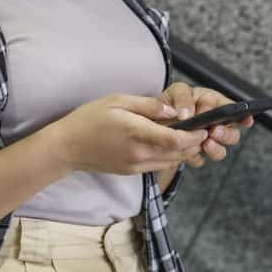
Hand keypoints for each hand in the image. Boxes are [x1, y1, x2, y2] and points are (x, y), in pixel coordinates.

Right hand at [51, 93, 207, 174]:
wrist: (66, 147)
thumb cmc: (89, 118)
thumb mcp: (118, 100)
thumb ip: (148, 105)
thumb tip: (173, 111)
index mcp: (136, 133)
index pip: (175, 140)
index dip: (194, 135)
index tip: (204, 126)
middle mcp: (139, 154)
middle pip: (178, 153)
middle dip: (194, 143)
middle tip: (204, 129)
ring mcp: (136, 166)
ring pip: (171, 161)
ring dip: (184, 150)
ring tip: (190, 135)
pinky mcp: (132, 171)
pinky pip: (159, 165)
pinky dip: (170, 156)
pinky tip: (170, 143)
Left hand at [160, 82, 253, 166]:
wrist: (156, 120)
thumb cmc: (172, 102)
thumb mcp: (177, 92)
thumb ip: (183, 99)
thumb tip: (187, 114)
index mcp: (215, 104)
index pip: (233, 109)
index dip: (241, 115)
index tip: (244, 119)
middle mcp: (216, 124)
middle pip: (233, 134)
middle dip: (226, 134)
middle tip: (214, 131)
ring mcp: (207, 141)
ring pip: (221, 151)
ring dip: (215, 148)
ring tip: (205, 143)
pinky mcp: (195, 154)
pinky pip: (200, 160)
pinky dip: (194, 157)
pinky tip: (188, 152)